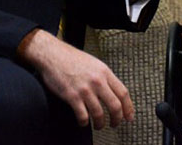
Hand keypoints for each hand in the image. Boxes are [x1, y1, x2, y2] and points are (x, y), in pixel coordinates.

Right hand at [17, 29, 133, 128]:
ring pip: (99, 114)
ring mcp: (85, 89)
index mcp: (104, 72)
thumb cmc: (71, 58)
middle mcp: (97, 81)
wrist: (53, 54)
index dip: (128, 107)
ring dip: (100, 124)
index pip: (123, 92)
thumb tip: (113, 92)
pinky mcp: (72, 96)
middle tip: (115, 124)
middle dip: (117, 119)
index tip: (129, 116)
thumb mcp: (94, 64)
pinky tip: (83, 122)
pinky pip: (83, 116)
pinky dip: (84, 123)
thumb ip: (104, 77)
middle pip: (115, 105)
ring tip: (99, 125)